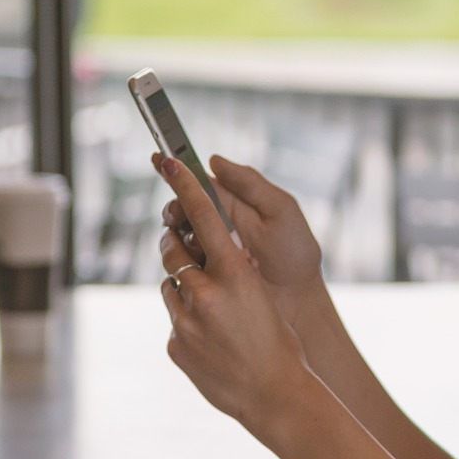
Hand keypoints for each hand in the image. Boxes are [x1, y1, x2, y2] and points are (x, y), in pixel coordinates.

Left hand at [154, 153, 313, 431]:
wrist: (275, 395)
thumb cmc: (279, 342)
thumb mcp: (261, 295)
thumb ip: (232, 271)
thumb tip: (209, 252)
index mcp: (234, 275)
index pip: (202, 216)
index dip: (183, 184)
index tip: (166, 161)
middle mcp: (204, 294)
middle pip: (172, 250)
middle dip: (175, 243)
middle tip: (182, 243)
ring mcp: (185, 322)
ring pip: (170, 287)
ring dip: (184, 288)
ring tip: (212, 310)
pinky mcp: (175, 345)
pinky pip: (174, 321)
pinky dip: (188, 323)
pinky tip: (211, 341)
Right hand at [156, 152, 324, 331]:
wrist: (298, 299)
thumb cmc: (295, 253)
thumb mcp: (280, 210)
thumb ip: (248, 183)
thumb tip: (212, 160)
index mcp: (232, 203)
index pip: (199, 183)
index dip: (178, 172)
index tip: (160, 159)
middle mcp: (216, 224)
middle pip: (182, 208)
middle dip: (175, 209)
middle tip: (177, 216)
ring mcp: (207, 249)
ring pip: (177, 234)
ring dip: (178, 233)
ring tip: (195, 241)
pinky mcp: (203, 274)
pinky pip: (181, 261)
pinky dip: (182, 257)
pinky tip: (199, 260)